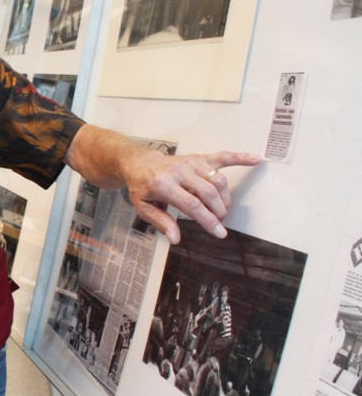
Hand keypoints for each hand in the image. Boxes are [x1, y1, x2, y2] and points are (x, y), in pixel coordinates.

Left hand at [124, 150, 260, 243]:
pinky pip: (222, 157)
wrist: (140, 163)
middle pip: (209, 193)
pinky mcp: (199, 158)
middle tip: (219, 222)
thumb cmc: (142, 187)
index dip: (208, 220)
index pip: (192, 205)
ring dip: (225, 198)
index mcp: (163, 185)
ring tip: (222, 209)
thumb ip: (161, 222)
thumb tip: (176, 238)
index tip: (219, 233)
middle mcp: (179, 172)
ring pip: (218, 180)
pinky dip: (240, 157)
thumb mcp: (143, 207)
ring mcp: (191, 163)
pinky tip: (256, 160)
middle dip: (218, 211)